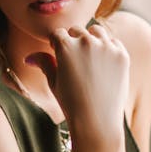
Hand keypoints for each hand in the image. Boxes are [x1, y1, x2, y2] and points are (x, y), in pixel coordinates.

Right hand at [26, 24, 129, 138]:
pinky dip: (108, 48)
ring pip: (96, 31)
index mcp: (65, 46)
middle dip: (73, 40)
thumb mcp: (54, 83)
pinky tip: (103, 64)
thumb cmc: (71, 104)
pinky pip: (113, 42)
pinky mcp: (122, 54)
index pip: (58, 33)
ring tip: (88, 58)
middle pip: (76, 30)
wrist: (97, 121)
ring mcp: (106, 47)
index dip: (56, 43)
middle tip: (74, 60)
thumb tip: (28, 58)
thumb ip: (44, 64)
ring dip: (91, 39)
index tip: (58, 54)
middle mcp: (86, 42)